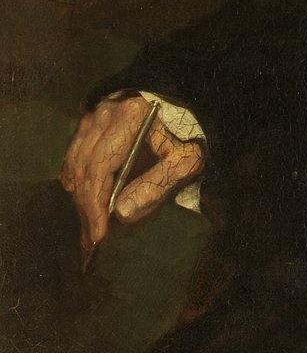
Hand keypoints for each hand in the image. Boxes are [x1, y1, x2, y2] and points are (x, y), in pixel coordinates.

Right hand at [59, 95, 205, 250]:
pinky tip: (88, 205)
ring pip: (74, 164)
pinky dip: (77, 184)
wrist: (187, 112)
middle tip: (91, 241)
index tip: (98, 234)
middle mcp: (106, 112)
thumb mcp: (186, 160)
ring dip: (80, 199)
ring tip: (90, 228)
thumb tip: (121, 214)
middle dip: (86, 208)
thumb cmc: (188, 137)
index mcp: (130, 115)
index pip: (99, 166)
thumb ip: (158, 185)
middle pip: (83, 168)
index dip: (95, 203)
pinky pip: (74, 158)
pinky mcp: (90, 123)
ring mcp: (95, 115)